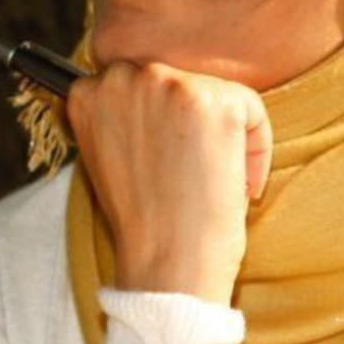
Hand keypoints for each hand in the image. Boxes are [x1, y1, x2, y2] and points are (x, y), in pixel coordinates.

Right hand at [66, 62, 271, 305]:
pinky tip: (238, 186)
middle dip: (192, 122)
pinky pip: (251, 108)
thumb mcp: (109, 156)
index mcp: (87, 91)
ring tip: (211, 182)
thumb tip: (159, 93)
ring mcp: (168, 85)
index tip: (167, 157)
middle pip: (178, 77)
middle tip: (191, 173)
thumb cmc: (142, 222)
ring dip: (224, 134)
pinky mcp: (214, 101)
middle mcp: (122, 78)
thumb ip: (121, 115)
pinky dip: (256, 147)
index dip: (159, 119)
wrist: (166, 266)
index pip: (136, 78)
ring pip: (216, 91)